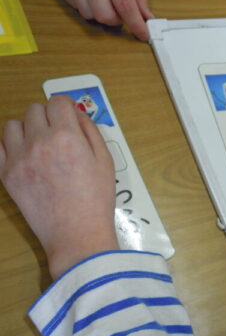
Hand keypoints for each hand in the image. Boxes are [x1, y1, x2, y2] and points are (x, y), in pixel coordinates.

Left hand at [0, 96, 118, 278]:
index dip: (67, 107)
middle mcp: (40, 143)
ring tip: (40, 144)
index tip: (70, 116)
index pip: (59, 102)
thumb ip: (91, 131)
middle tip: (58, 133)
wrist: (77, 233)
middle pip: (35, 109)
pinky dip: (11, 145)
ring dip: (27, 128)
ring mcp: (19, 158)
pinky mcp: (7, 174)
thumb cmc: (96, 200)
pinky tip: (26, 155)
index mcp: (67, 137)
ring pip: (13, 124)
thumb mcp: (105, 161)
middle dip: (49, 117)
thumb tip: (77, 114)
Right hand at [51, 0, 152, 40]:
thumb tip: (146, 15)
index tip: (144, 35)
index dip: (136, 24)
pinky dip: (87, 6)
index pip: (125, 5)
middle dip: (117, 20)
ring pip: (89, 14)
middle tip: (122, 10)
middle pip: (105, 15)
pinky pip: (76, 6)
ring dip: (101, 13)